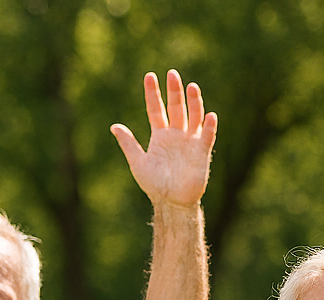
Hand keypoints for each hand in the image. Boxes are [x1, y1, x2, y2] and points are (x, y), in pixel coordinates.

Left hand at [112, 70, 216, 210]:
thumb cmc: (154, 184)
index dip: (153, 93)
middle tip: (172, 74)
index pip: (156, 109)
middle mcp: (176, 134)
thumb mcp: (138, 162)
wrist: (171, 202)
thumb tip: (114, 126)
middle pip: (176, 107)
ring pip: (194, 116)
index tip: (149, 76)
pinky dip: (209, 126)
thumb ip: (128, 144)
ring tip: (191, 87)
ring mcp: (190, 141)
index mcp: (160, 135)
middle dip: (174, 91)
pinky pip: (207, 135)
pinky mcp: (202, 152)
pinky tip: (209, 115)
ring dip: (194, 102)